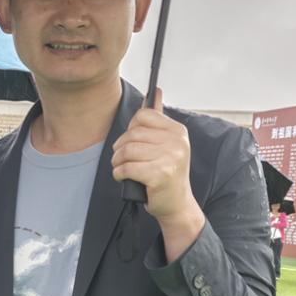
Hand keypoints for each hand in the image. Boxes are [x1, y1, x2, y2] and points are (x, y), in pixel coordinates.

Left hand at [112, 88, 204, 258]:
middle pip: (132, 134)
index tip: (132, 141)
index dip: (131, 128)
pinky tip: (123, 177)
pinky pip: (126, 167)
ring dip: (117, 161)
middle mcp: (177, 142)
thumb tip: (156, 91)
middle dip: (120, 147)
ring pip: (127, 150)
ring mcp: (170, 158)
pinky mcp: (159, 175)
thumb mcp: (167, 144)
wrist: (176, 205)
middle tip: (121, 158)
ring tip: (121, 167)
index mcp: (178, 131)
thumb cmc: (167, 174)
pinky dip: (119, 173)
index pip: (143, 115)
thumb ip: (159, 120)